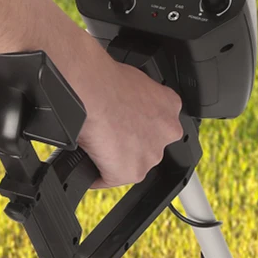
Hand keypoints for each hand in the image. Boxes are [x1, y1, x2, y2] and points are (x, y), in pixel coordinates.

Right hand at [73, 58, 184, 189]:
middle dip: (129, 146)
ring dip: (114, 160)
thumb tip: (123, 108)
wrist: (91, 89)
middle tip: (107, 135)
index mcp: (169, 105)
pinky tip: (88, 160)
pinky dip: (96, 175)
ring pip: (130, 165)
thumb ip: (136, 102)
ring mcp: (151, 154)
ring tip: (96, 144)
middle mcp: (167, 131)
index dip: (138, 128)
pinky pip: (109, 178)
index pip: (157, 126)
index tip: (125, 127)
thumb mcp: (132, 82)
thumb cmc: (104, 79)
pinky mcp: (131, 171)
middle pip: (146, 148)